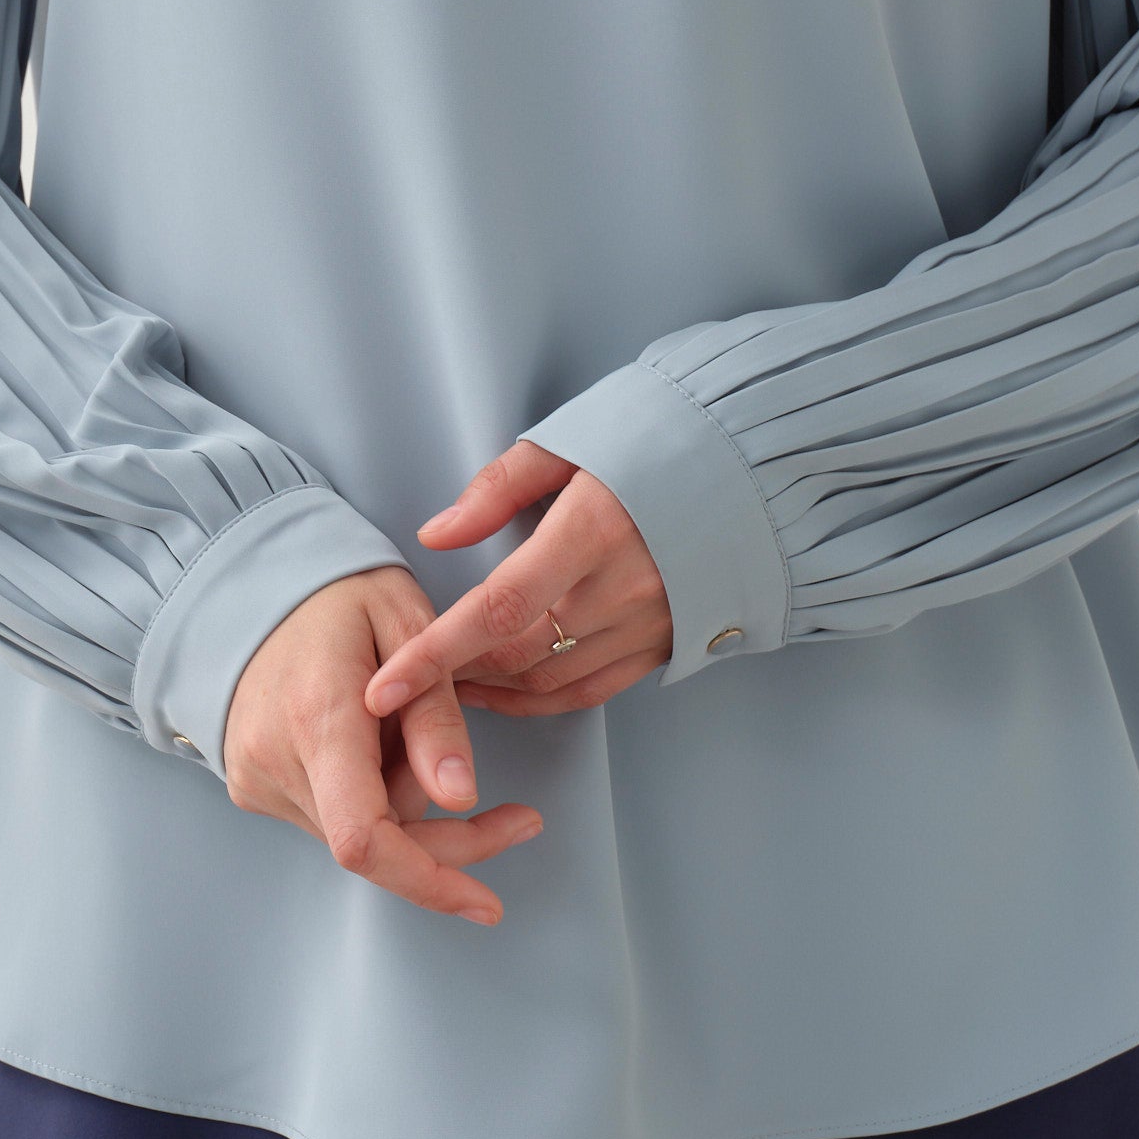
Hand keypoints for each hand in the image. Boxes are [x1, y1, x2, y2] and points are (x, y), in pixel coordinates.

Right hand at [224, 568, 541, 926]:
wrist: (252, 586)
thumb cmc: (338, 592)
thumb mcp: (407, 625)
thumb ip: (436, 714)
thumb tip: (461, 798)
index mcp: (317, 717)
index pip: (365, 839)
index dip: (430, 882)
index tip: (488, 903)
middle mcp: (275, 761)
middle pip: (378, 843)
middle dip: (451, 836)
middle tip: (518, 818)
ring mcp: (257, 781)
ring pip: (359, 834)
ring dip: (407, 804)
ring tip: (411, 730)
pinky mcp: (254, 788)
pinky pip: (332, 817)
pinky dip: (371, 795)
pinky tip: (376, 741)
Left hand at [366, 444, 674, 725]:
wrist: (753, 466)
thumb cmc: (657, 438)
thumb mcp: (573, 441)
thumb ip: (499, 488)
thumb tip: (437, 533)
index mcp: (593, 530)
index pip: (498, 607)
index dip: (435, 652)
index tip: (385, 686)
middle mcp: (622, 588)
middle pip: (517, 652)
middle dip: (451, 674)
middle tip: (401, 678)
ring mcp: (648, 624)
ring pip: (549, 680)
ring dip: (489, 688)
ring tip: (443, 680)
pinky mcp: (664, 644)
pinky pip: (590, 690)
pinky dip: (538, 700)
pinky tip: (502, 690)